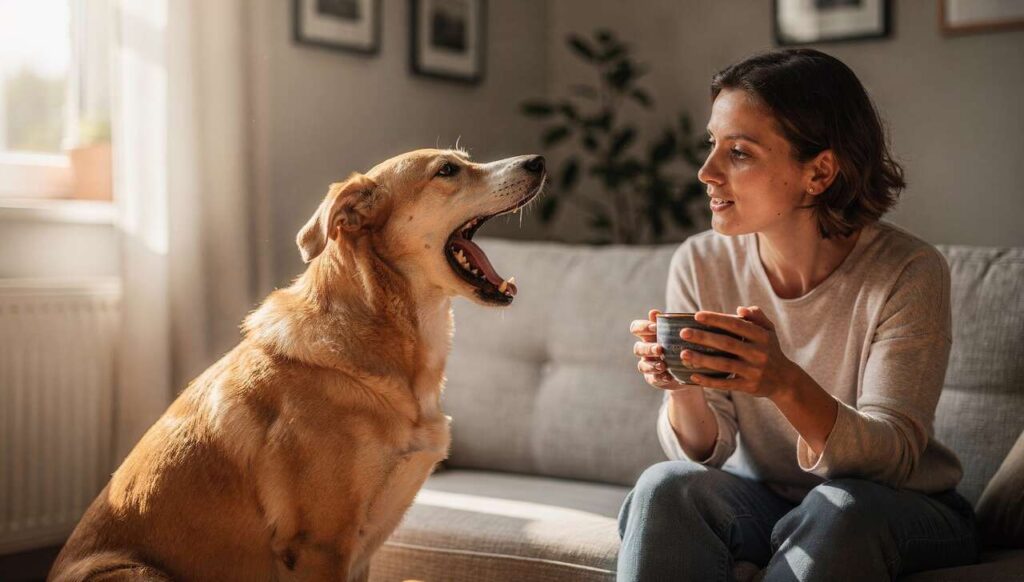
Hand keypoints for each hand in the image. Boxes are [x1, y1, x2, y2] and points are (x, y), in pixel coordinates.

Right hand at [630, 309, 690, 390]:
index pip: (635, 328)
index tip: (654, 328)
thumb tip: (653, 312)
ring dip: (652, 365)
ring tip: (663, 365)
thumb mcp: (678, 334)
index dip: (642, 328)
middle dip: (648, 348)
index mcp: (649, 336)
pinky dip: (660, 377)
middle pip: (637, 348)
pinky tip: (668, 377)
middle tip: (660, 349)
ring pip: (642, 365)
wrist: (690, 368)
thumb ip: (666, 323)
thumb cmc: (682, 344)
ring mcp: (648, 365)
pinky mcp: (653, 378)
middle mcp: (645, 350)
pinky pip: (652, 379)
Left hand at [680, 306, 796, 399]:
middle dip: (703, 337)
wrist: (785, 380)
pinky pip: (725, 384)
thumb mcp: (769, 331)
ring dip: (701, 360)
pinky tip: (693, 377)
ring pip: (723, 365)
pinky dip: (708, 381)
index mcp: (761, 336)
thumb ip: (757, 316)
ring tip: (683, 354)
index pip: (736, 325)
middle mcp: (758, 353)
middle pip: (726, 344)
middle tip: (683, 333)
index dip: (716, 320)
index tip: (696, 316)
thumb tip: (740, 309)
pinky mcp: (748, 386)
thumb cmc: (770, 350)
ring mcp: (753, 371)